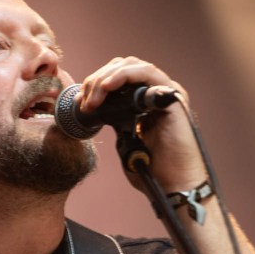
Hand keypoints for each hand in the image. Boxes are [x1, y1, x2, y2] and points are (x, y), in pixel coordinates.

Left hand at [77, 57, 205, 190]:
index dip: (96, 85)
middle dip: (97, 81)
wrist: (174, 187)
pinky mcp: (172, 97)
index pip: (119, 78)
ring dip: (106, 79)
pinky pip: (147, 74)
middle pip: (123, 68)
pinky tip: (107, 87)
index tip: (80, 104)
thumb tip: (95, 110)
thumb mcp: (125, 142)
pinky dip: (124, 75)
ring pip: (132, 66)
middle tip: (84, 102)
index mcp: (147, 102)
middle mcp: (157, 93)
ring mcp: (166, 93)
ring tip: (92, 98)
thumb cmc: (154, 172)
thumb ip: (116, 122)